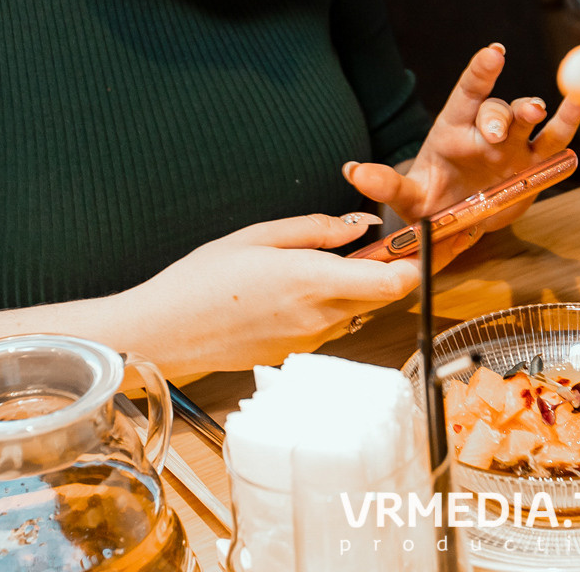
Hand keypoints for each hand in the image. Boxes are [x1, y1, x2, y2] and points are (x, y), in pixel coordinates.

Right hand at [130, 213, 419, 377]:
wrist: (166, 331)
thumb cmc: (203, 278)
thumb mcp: (259, 236)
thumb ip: (317, 229)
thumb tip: (359, 226)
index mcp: (312, 279)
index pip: (392, 283)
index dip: (412, 264)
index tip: (411, 245)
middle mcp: (319, 316)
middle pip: (381, 297)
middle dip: (383, 271)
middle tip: (366, 245)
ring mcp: (309, 341)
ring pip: (355, 310)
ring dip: (351, 288)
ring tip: (312, 265)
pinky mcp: (296, 353)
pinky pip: (329, 324)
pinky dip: (325, 306)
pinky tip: (289, 291)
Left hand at [344, 43, 579, 226]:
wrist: (457, 224)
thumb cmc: (432, 202)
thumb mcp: (407, 197)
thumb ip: (385, 184)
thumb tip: (351, 172)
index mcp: (454, 130)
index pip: (467, 94)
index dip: (480, 71)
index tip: (493, 52)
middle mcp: (486, 131)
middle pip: (498, 111)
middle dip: (500, 116)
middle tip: (496, 132)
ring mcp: (514, 147)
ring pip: (528, 121)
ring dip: (535, 113)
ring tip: (539, 112)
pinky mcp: (534, 168)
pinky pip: (554, 143)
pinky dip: (568, 124)